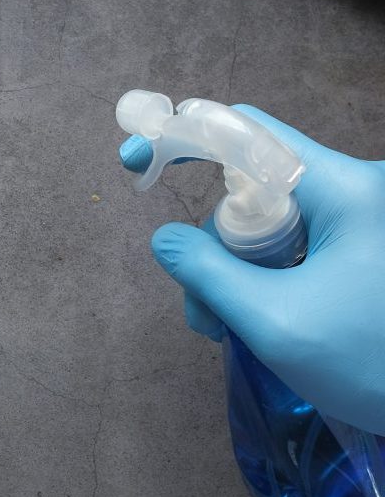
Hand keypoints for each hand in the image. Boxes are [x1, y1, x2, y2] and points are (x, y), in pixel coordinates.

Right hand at [120, 105, 384, 434]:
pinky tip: (258, 323)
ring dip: (237, 271)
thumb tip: (165, 240)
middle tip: (202, 312)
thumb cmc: (377, 365)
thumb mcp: (278, 323)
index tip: (136, 160)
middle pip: (252, 189)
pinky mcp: (366, 250)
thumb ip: (210, 274)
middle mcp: (356, 191)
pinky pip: (297, 246)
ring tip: (228, 332)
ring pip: (272, 224)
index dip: (182, 136)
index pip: (247, 131)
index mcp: (344, 189)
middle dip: (213, 245)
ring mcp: (363, 221)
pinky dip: (267, 279)